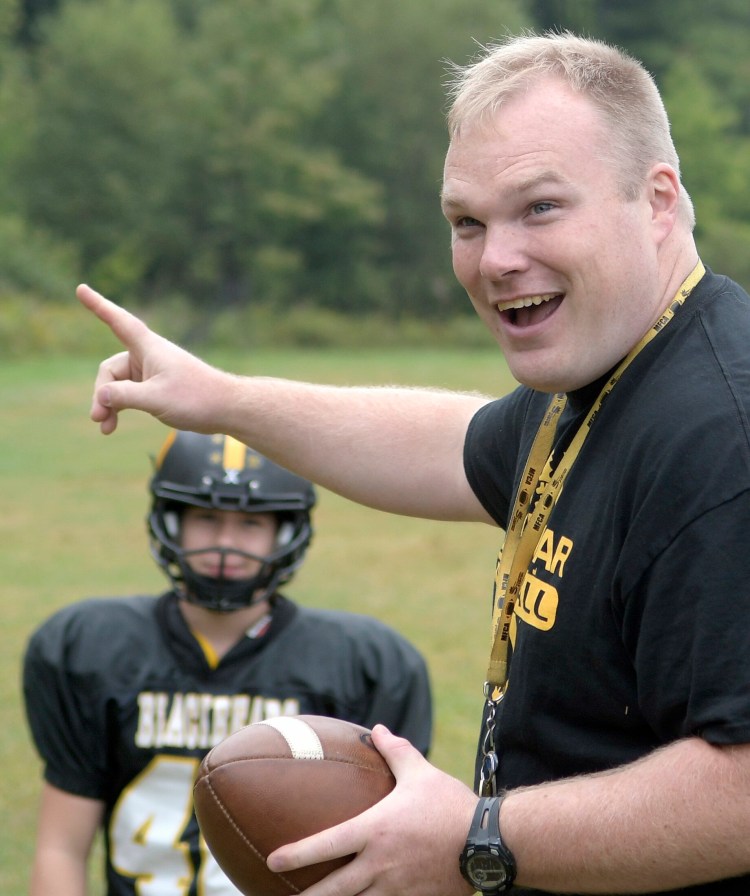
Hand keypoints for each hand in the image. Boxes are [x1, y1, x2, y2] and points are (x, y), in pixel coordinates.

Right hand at [77, 284, 226, 434]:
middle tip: (98, 418)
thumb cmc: (196, 398)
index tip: (81, 289)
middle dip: (102, 393)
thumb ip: (124, 396)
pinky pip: (128, 394)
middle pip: (111, 370)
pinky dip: (120, 407)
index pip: (117, 321)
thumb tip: (100, 396)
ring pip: (118, 385)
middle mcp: (148, 356)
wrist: (226, 409)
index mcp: (148, 348)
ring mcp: (151, 372)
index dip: (98, 305)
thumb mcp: (155, 398)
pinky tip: (112, 426)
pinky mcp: (155, 388)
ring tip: (105, 428)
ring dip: (109, 405)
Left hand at [267, 725, 477, 895]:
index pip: (326, 844)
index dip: (297, 853)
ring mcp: (396, 890)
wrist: (488, 843)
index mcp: (375, 830)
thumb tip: (377, 728)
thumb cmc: (451, 804)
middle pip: (333, 890)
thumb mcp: (420, 772)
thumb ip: (394, 751)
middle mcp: (379, 864)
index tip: (272, 860)